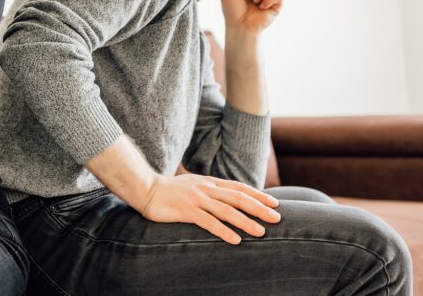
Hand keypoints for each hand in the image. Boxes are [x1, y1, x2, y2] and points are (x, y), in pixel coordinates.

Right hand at [139, 173, 281, 244]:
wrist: (146, 188)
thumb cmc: (170, 190)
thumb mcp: (194, 185)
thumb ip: (210, 190)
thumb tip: (228, 197)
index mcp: (209, 182)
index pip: (239, 188)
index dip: (258, 195)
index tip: (274, 202)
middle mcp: (206, 189)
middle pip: (238, 198)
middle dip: (259, 208)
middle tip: (277, 217)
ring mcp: (196, 199)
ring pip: (226, 210)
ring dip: (246, 221)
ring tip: (261, 232)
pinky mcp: (186, 210)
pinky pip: (208, 222)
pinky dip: (223, 231)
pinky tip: (235, 240)